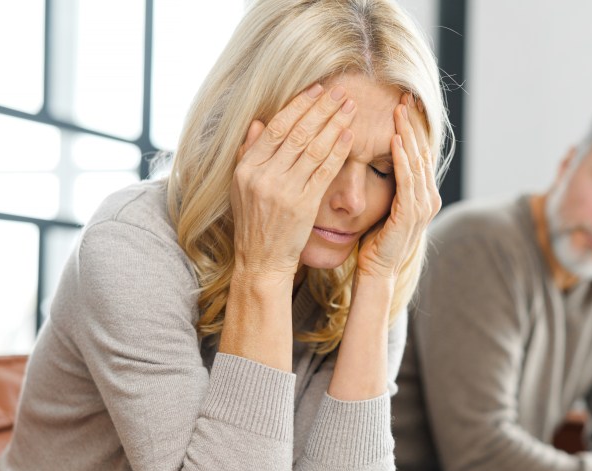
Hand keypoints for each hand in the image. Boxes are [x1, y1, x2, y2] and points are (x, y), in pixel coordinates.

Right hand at [229, 83, 356, 283]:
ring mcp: (283, 191)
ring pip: (313, 148)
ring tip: (350, 107)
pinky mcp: (303, 205)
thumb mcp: (241, 186)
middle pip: (297, 133)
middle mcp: (263, 176)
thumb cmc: (255, 222)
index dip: (298, 106)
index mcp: (247, 168)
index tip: (316, 90)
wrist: (262, 259)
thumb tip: (259, 123)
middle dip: (321, 108)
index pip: (276, 128)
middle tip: (340, 91)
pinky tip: (349, 136)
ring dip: (334, 124)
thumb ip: (249, 153)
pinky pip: (324, 171)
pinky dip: (338, 151)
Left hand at [357, 94, 441, 279]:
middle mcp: (429, 198)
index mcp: (424, 194)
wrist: (377, 271)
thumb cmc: (376, 241)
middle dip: (413, 123)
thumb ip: (389, 185)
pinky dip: (402, 159)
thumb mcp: (385, 205)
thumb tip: (379, 159)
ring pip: (417, 161)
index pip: (420, 152)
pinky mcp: (411, 214)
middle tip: (405, 95)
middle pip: (423, 151)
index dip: (413, 127)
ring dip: (407, 134)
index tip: (403, 102)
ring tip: (399, 110)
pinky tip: (395, 140)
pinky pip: (407, 180)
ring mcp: (423, 206)